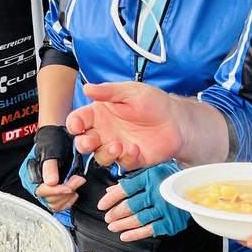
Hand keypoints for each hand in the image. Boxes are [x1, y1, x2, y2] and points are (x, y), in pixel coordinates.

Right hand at [21, 125, 85, 211]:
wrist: (60, 136)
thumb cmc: (53, 139)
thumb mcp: (50, 149)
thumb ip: (49, 166)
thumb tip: (50, 182)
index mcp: (30, 174)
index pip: (41, 191)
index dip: (56, 191)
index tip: (69, 187)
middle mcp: (35, 184)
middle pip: (49, 200)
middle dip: (66, 191)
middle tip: (78, 179)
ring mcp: (45, 189)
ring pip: (55, 205)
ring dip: (68, 196)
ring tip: (77, 181)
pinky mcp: (54, 192)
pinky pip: (59, 205)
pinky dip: (68, 200)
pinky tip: (73, 191)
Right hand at [67, 82, 182, 169]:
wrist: (177, 119)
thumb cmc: (154, 102)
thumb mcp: (130, 91)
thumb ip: (108, 92)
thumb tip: (87, 88)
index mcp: (100, 114)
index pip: (78, 121)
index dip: (74, 124)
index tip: (77, 125)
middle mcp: (105, 132)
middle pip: (84, 143)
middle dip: (83, 144)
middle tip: (91, 141)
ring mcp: (117, 147)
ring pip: (100, 157)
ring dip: (105, 153)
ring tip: (117, 145)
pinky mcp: (132, 159)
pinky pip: (123, 163)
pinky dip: (126, 158)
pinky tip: (134, 148)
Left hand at [99, 161, 186, 241]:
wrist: (199, 191)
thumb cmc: (171, 180)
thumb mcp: (152, 174)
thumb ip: (131, 182)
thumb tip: (110, 192)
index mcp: (152, 177)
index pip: (126, 188)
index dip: (111, 198)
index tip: (101, 205)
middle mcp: (159, 192)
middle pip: (131, 205)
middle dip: (115, 213)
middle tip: (107, 218)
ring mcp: (166, 208)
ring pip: (138, 219)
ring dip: (122, 224)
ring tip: (112, 227)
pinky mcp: (171, 222)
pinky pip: (149, 230)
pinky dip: (135, 234)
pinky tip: (125, 236)